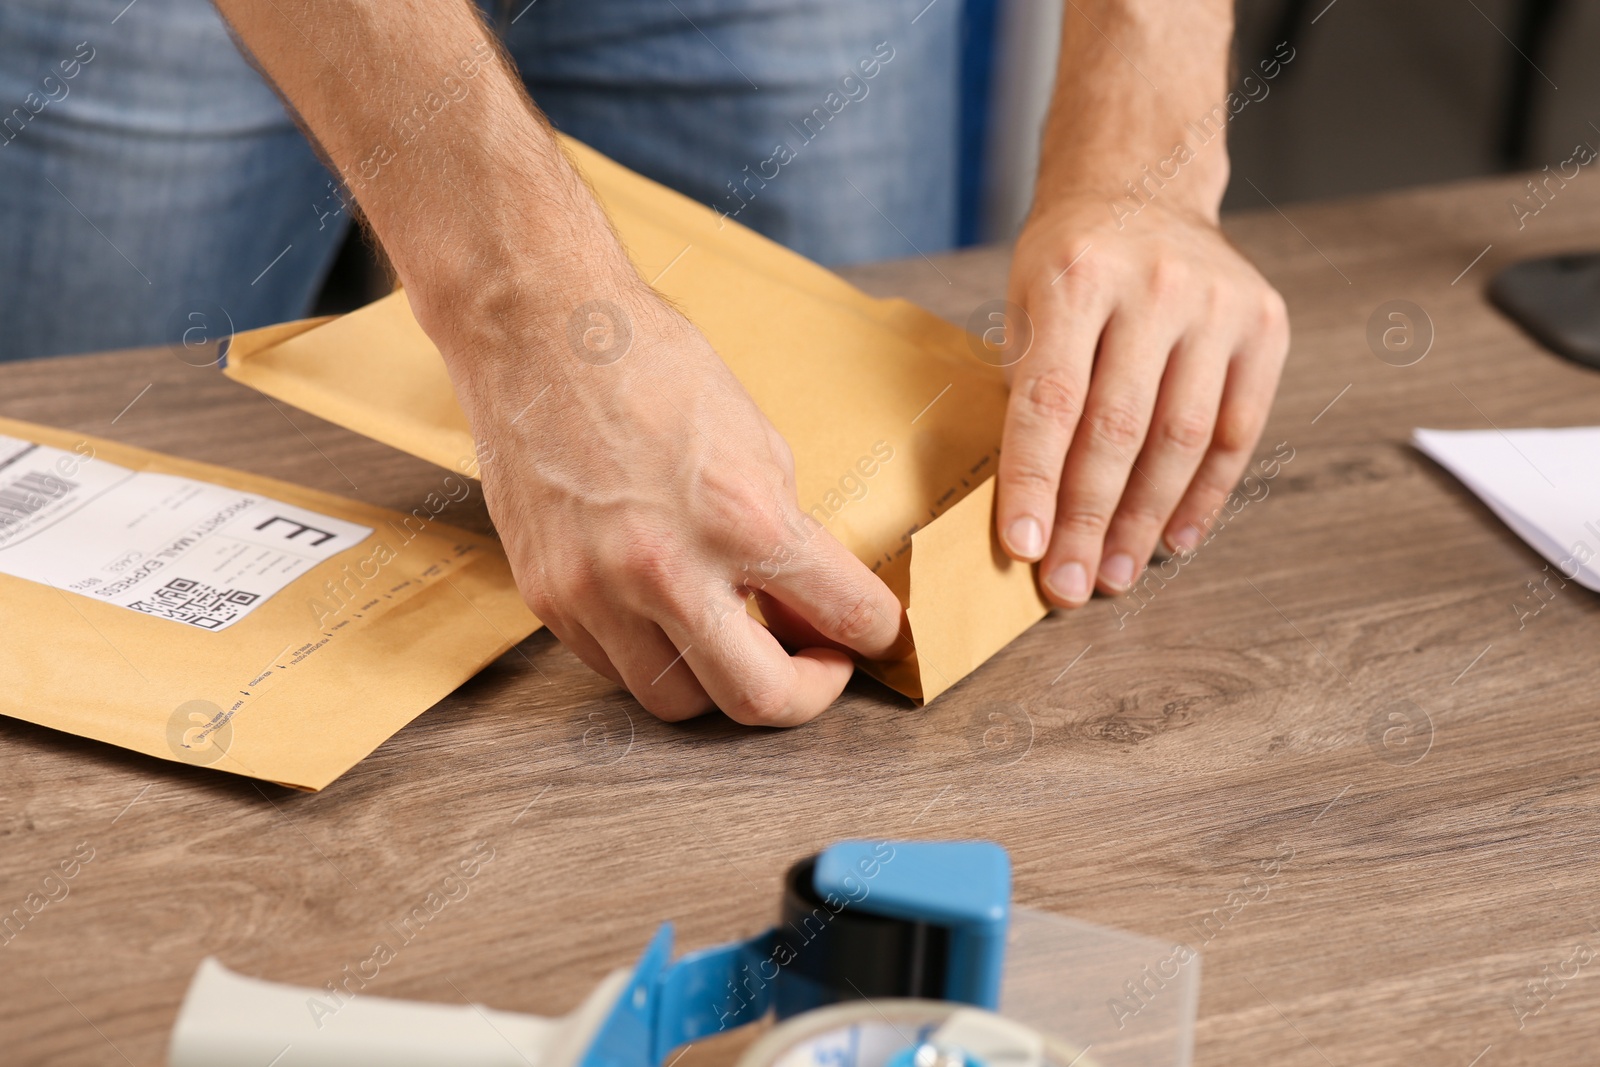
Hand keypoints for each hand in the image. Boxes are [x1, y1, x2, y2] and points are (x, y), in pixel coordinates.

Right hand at [436, 282, 906, 725]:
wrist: (539, 332)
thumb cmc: (653, 369)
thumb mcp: (758, 444)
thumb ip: (788, 536)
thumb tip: (809, 609)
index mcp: (742, 519)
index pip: (843, 615)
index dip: (876, 636)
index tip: (873, 637)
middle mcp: (668, 570)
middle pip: (758, 700)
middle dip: (804, 693)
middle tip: (813, 663)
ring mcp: (599, 593)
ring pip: (678, 703)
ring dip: (718, 682)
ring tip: (732, 635)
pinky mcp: (549, 598)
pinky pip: (615, 668)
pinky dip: (653, 655)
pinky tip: (666, 612)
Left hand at [995, 195, 1288, 605]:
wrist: (1145, 184)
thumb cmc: (1069, 260)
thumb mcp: (1023, 302)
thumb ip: (1027, 388)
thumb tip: (1028, 504)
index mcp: (1076, 276)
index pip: (1052, 400)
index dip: (1036, 482)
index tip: (1024, 548)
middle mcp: (1155, 286)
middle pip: (1120, 430)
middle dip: (1089, 519)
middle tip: (1069, 585)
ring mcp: (1219, 304)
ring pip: (1182, 440)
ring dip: (1146, 521)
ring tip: (1114, 573)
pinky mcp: (1265, 324)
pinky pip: (1236, 431)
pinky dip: (1205, 495)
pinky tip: (1175, 539)